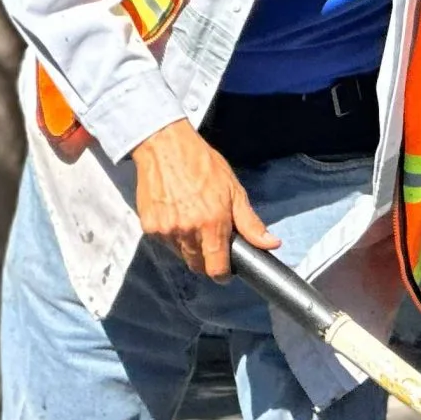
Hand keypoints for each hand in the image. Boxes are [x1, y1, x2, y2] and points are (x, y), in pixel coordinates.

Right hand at [130, 119, 276, 277]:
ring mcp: (166, 229)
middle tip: (210, 240)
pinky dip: (172, 236)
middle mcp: (187, 230)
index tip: (225, 270)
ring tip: (192, 221)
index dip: (222, 274)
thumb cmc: (203, 164)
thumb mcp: (234, 190)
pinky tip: (176, 215)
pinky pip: (164, 242)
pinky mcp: (149, 225)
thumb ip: (250, 222)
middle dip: (206, 260)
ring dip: (188, 247)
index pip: (216, 268)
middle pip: (197, 265)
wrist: (165, 146)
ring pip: (180, 254)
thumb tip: (271, 244)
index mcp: (212, 223)